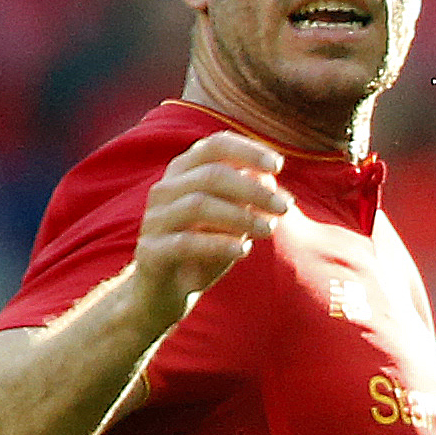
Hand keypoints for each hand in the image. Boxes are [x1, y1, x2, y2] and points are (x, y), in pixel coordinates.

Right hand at [133, 133, 291, 322]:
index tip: (278, 165)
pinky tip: (243, 250)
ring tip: (269, 230)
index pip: (213, 146)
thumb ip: (251, 201)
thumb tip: (273, 183)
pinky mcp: (151, 251)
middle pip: (210, 175)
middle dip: (253, 189)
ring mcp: (154, 219)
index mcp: (184, 173)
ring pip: (198, 205)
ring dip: (241, 216)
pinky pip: (185, 242)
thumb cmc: (206, 247)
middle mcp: (165, 190)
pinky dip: (218, 244)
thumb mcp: (234, 222)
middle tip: (284, 207)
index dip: (246, 150)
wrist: (167, 289)